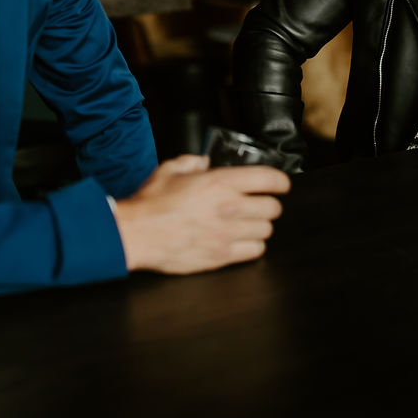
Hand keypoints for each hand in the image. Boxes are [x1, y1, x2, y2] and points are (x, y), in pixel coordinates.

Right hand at [113, 154, 289, 274]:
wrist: (136, 234)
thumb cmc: (150, 204)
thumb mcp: (169, 170)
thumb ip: (191, 162)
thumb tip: (203, 161)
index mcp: (220, 183)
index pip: (268, 179)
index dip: (280, 181)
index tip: (281, 184)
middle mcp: (229, 208)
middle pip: (273, 208)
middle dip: (269, 205)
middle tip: (261, 204)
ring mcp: (227, 234)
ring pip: (266, 231)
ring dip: (260, 226)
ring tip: (250, 223)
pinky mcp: (221, 256)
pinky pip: (254, 251)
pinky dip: (253, 246)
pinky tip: (243, 240)